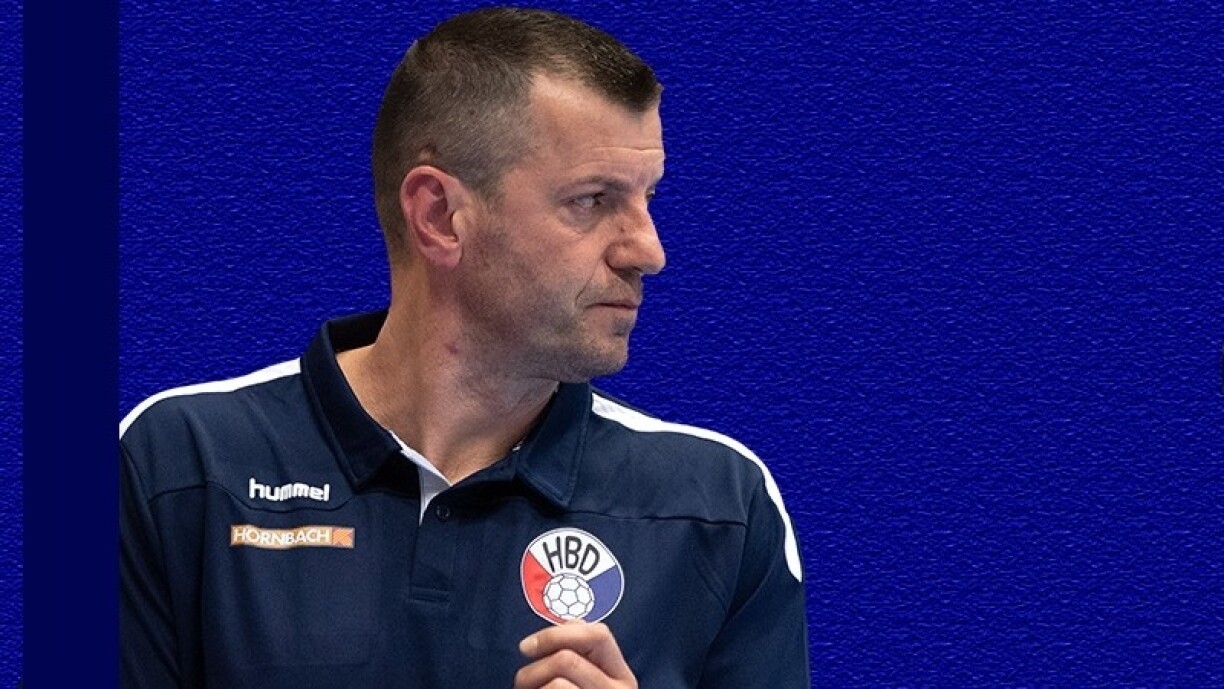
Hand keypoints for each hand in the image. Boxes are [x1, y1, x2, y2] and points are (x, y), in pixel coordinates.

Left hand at [514, 622, 637, 688]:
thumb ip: (585, 655)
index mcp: (623, 677)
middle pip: (567, 659)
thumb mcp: (594, 683)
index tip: (526, 648)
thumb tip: (568, 622)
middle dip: (533, 669)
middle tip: (521, 685)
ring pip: (555, 683)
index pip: (598, 634)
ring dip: (529, 687)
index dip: (557, 633)